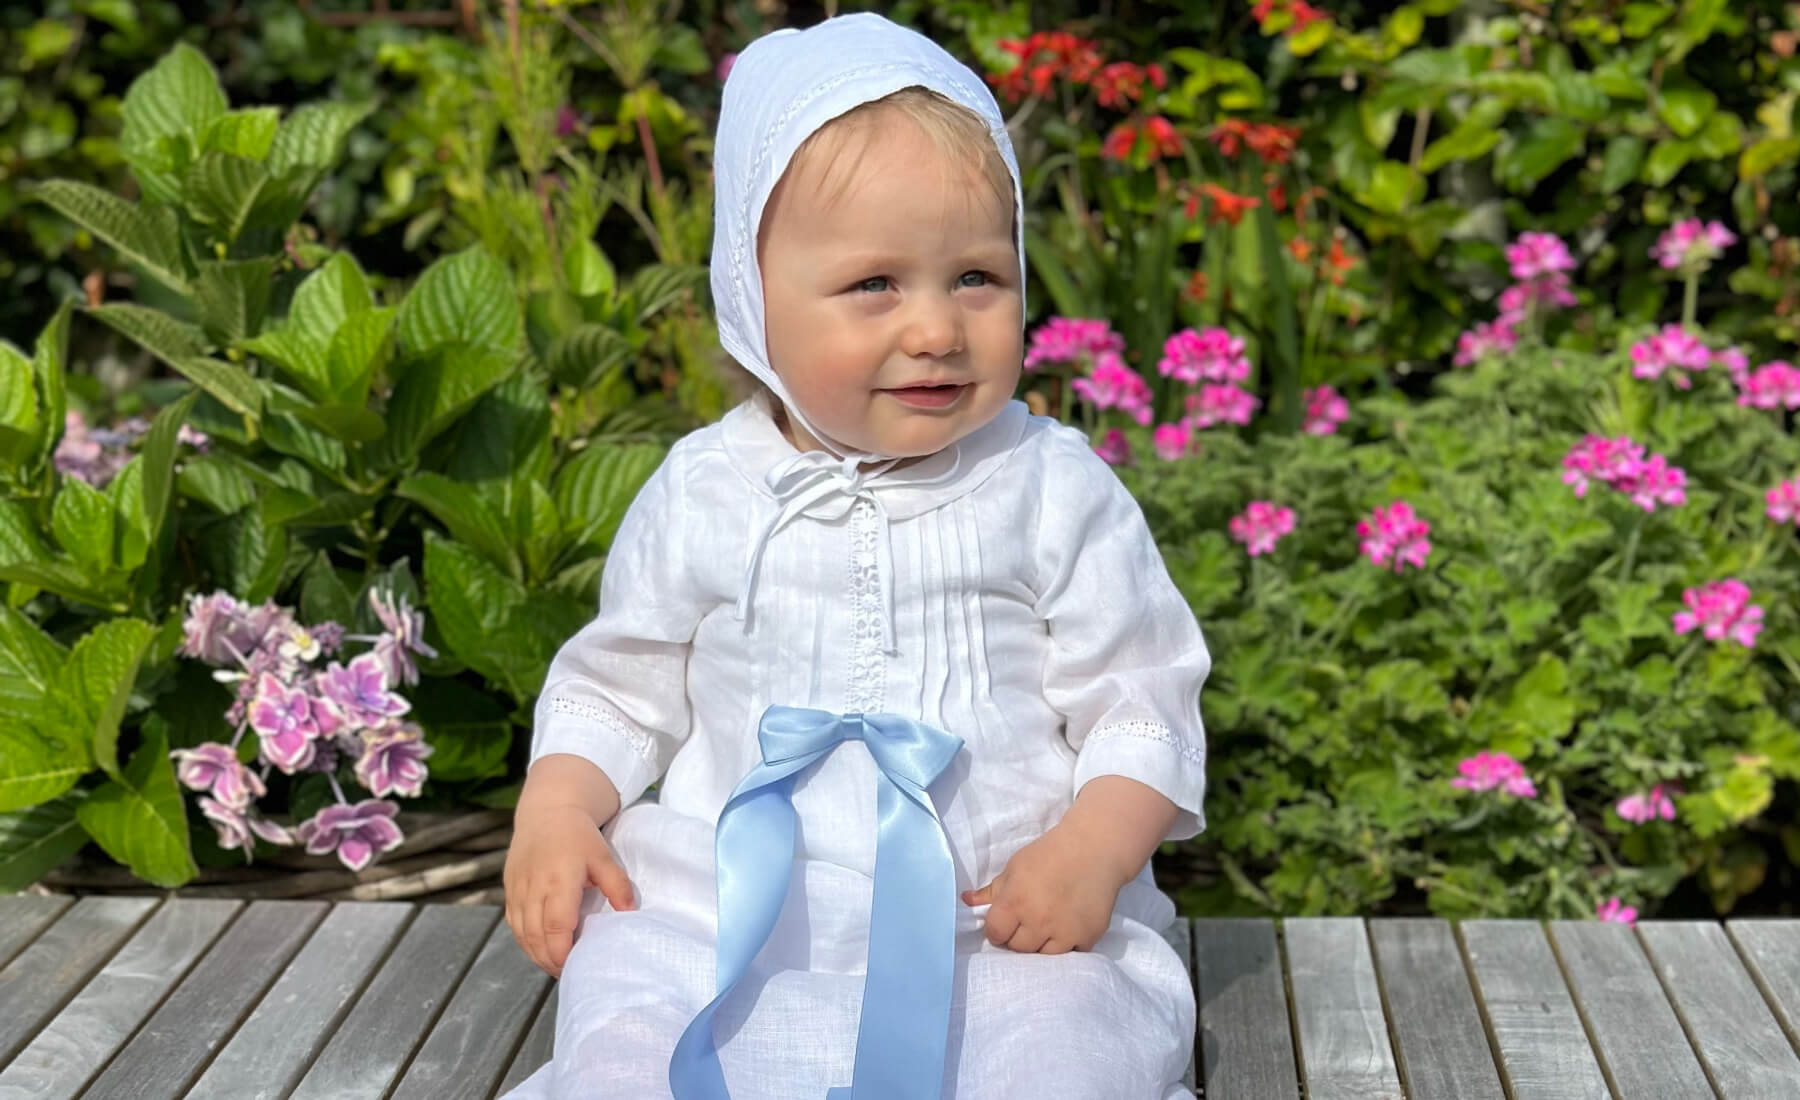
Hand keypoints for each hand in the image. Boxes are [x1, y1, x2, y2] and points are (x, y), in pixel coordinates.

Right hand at [504, 801, 635, 977]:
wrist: (547, 810)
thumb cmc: (579, 835)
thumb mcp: (603, 856)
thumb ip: (617, 885)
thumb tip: (630, 912)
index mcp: (559, 880)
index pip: (555, 926)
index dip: (562, 952)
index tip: (574, 967)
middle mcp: (533, 887)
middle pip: (536, 935)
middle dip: (550, 960)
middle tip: (567, 974)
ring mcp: (518, 888)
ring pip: (522, 932)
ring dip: (536, 954)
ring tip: (555, 967)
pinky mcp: (509, 888)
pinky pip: (513, 923)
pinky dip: (525, 940)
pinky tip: (539, 949)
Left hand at [961, 825, 1122, 953]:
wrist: (1094, 849)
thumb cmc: (1050, 854)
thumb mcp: (1015, 866)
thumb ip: (992, 890)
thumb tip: (967, 902)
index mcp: (1015, 902)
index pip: (995, 934)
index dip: (997, 927)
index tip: (1005, 919)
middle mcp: (1038, 921)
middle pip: (1017, 948)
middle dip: (1018, 936)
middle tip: (1028, 919)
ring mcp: (1064, 933)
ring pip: (1042, 956)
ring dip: (1041, 944)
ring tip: (1047, 925)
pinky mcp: (1087, 937)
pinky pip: (1070, 954)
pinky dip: (1067, 945)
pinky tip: (1067, 927)